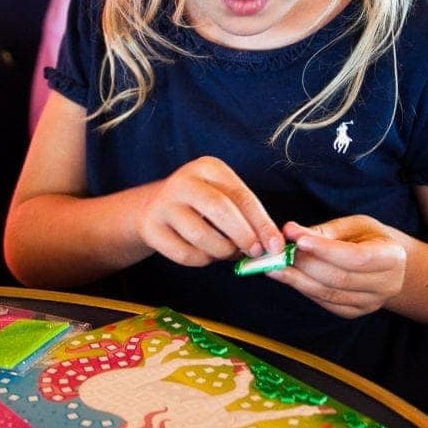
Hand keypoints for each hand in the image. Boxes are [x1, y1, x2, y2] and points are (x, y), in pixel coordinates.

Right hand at [136, 156, 283, 266]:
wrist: (154, 208)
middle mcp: (183, 181)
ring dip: (222, 250)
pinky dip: (202, 260)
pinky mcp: (151, 228)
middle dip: (244, 235)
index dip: (262, 223)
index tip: (276, 244)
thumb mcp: (223, 197)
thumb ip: (247, 216)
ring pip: (201, 235)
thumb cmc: (201, 205)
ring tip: (229, 253)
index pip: (241, 195)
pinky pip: (185, 254)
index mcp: (207, 168)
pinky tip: (206, 255)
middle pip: (220, 209)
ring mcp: (164, 204)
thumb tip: (272, 244)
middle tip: (256, 252)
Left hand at [267, 218, 406, 318]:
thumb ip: (324, 231)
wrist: (389, 263)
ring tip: (275, 267)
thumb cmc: (370, 238)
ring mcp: (371, 303)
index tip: (297, 240)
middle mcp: (386, 285)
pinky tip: (290, 278)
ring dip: (298, 280)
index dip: (325, 250)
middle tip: (278, 252)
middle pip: (339, 278)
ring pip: (329, 294)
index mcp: (392, 257)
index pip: (355, 257)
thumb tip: (290, 230)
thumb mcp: (355, 226)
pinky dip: (305, 290)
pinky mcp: (355, 312)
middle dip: (305, 265)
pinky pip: (326, 303)